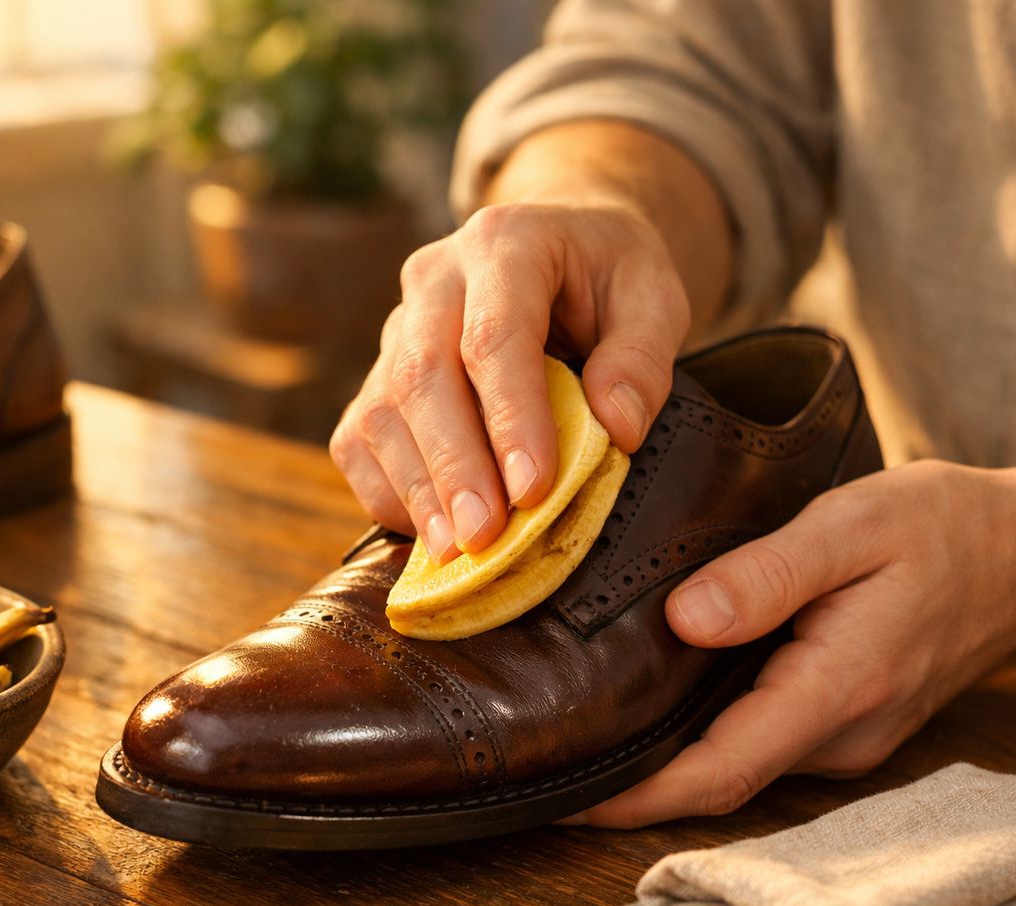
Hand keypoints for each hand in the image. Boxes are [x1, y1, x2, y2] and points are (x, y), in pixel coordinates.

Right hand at [328, 200, 689, 562]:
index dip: (510, 418)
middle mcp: (434, 279)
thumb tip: (617, 428)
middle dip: (453, 467)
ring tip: (455, 550)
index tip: (533, 490)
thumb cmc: (609, 277)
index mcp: (504, 244)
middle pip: (422, 376)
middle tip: (483, 537)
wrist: (562, 247)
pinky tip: (429, 533)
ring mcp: (396, 327)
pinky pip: (359, 439)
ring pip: (380, 411)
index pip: (494, 337)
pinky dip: (388, 493)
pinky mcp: (378, 374)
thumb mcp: (656, 296)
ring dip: (416, 489)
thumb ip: (643, 358)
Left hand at [569, 460, 1015, 827]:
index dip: (637, 796)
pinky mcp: (839, 722)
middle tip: (543, 756)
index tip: (565, 795)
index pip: (721, 771)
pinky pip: (757, 739)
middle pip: (717, 779)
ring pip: (735, 762)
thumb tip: (682, 620)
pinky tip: (650, 695)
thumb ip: (768, 575)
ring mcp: (842, 736)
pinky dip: (699, 731)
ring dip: (661, 756)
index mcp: (837, 689)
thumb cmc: (943, 529)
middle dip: (629, 781)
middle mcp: (838, 734)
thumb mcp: (853, 525)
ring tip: (576, 724)